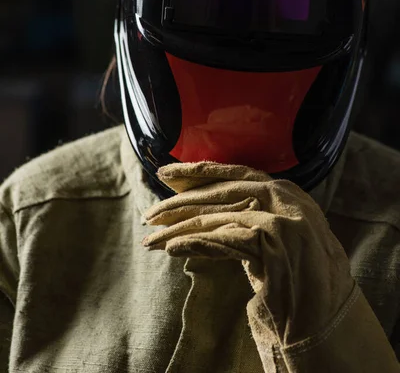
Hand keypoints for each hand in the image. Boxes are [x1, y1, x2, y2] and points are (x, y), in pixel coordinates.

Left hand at [143, 162, 354, 347]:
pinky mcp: (274, 245)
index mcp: (287, 192)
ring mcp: (282, 220)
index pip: (235, 174)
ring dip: (180, 229)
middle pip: (221, 192)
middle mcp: (287, 199)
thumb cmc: (300, 277)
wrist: (328, 319)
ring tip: (154, 239)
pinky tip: (173, 249)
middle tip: (151, 214)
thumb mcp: (278, 236)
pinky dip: (194, 245)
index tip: (167, 173)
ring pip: (217, 217)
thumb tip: (205, 211)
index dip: (199, 172)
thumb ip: (251, 215)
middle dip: (181, 202)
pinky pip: (221, 241)